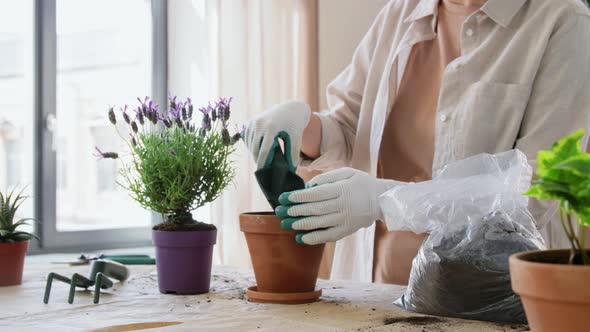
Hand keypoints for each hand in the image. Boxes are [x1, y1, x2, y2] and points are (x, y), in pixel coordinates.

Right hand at [244, 100, 310, 169]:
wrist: (291, 108)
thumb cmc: (295, 125)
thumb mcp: (296, 138)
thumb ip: (294, 153)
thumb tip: (291, 169)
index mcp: (271, 128)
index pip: (263, 150)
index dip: (262, 163)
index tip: (262, 171)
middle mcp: (260, 123)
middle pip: (254, 148)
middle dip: (257, 159)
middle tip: (262, 168)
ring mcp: (253, 121)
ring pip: (249, 144)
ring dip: (253, 153)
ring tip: (261, 159)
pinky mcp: (250, 121)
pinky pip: (247, 137)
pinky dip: (251, 145)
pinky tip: (257, 150)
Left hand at [275, 168, 399, 244]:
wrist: (383, 200)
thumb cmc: (362, 183)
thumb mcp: (347, 172)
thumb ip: (328, 178)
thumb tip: (309, 186)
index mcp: (341, 189)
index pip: (315, 194)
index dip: (298, 197)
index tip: (284, 197)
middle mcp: (342, 205)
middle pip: (314, 209)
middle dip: (294, 211)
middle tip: (279, 211)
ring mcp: (345, 219)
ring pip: (319, 223)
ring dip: (300, 224)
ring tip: (286, 223)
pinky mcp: (347, 230)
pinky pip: (328, 236)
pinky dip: (314, 238)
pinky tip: (301, 238)